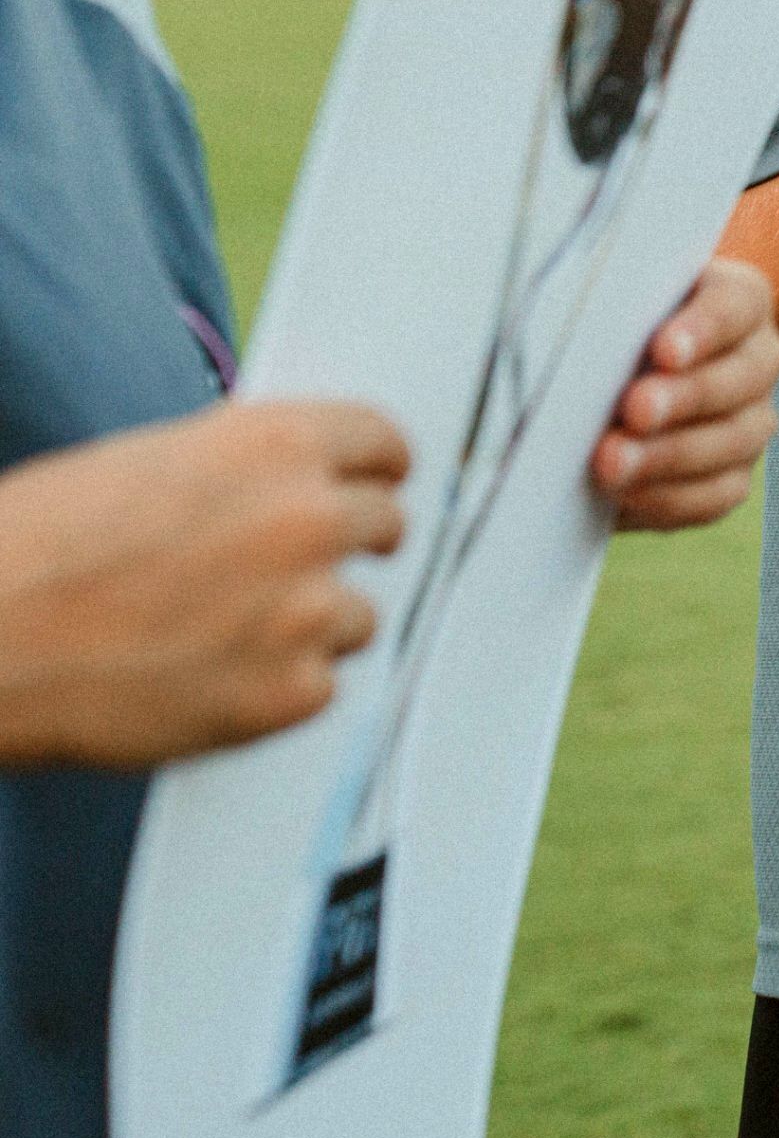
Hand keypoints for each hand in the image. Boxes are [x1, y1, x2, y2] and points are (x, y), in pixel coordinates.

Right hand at [0, 400, 408, 767]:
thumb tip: (294, 482)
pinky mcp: (289, 692)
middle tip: (284, 572)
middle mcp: (307, 519)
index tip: (372, 487)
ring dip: (309, 626)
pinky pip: (320, 686)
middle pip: (385, 527)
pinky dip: (275, 689)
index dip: (371, 471)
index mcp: (273, 446)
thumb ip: (240, 470)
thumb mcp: (146, 464)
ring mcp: (306, 609)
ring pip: (357, 614)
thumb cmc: (34, 551)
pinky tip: (208, 679)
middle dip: (340, 547)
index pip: (382, 445)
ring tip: (219, 634)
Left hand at [592, 257, 778, 529]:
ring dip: (670, 456)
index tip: (664, 350)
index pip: (734, 308)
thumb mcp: (612, 303)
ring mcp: (753, 420)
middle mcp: (759, 359)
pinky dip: (669, 497)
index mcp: (740, 300)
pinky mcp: (733, 474)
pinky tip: (625, 494)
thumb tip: (565, 340)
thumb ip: (604, 313)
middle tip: (635, 411)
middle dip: (685, 398)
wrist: (621, 374)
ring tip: (611, 463)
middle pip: (739, 378)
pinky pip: (716, 495)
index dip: (703, 330)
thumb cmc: (613, 325)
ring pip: (732, 441)